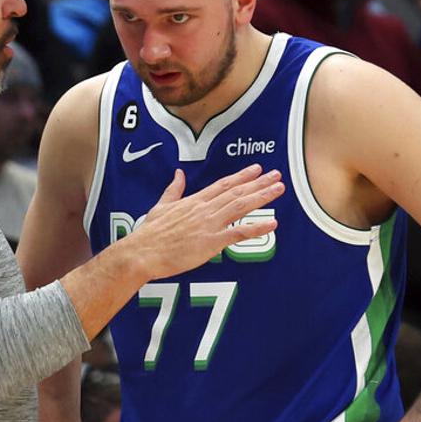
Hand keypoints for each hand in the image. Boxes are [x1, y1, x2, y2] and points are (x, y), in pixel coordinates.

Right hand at [125, 165, 282, 281]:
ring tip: (278, 189)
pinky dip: (257, 228)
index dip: (242, 176)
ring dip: (262, 197)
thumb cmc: (150, 234)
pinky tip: (272, 223)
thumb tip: (178, 174)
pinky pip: (238, 232)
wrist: (142, 252)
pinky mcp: (211, 241)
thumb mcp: (161, 206)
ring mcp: (209, 224)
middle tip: (277, 175)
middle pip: (237, 192)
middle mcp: (204, 209)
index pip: (223, 184)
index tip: (256, 169)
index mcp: (194, 201)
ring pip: (241, 206)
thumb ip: (173, 190)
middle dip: (259, 183)